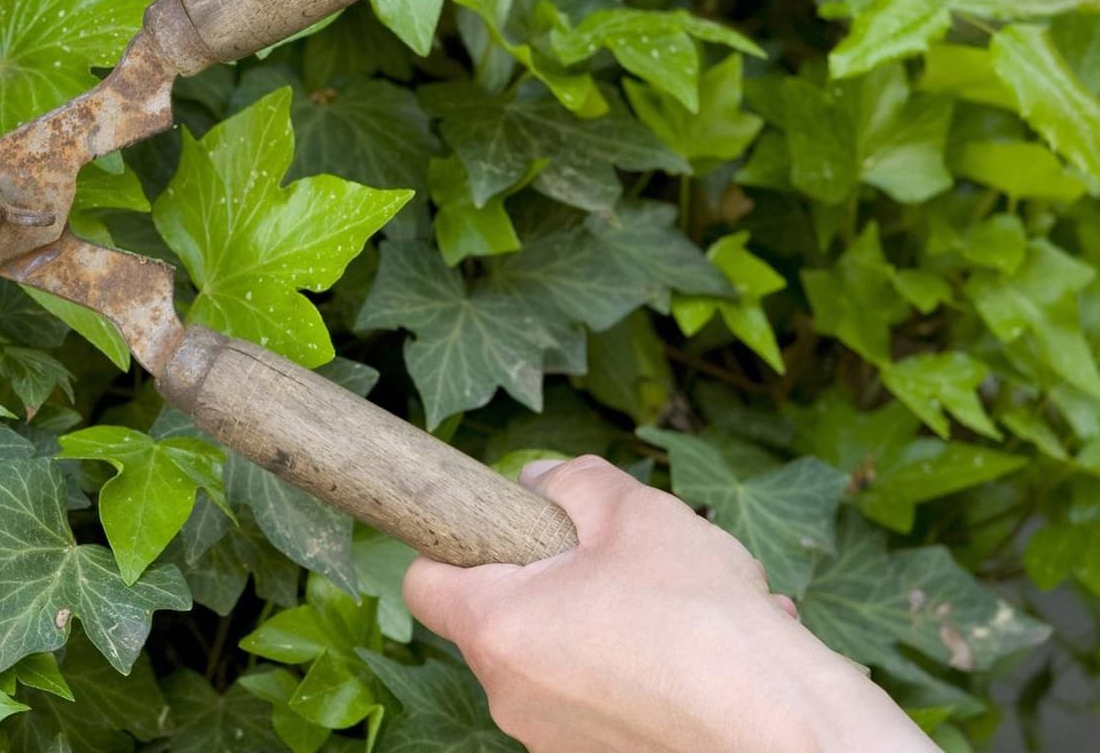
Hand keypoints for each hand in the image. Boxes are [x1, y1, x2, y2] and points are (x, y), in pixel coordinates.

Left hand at [403, 456, 938, 752]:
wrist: (784, 731)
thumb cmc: (702, 621)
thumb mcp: (637, 515)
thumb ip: (574, 485)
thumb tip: (538, 484)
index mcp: (497, 629)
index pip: (426, 581)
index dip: (457, 542)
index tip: (503, 528)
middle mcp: (510, 697)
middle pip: (507, 618)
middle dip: (559, 581)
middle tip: (625, 562)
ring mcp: (552, 741)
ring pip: (565, 659)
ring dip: (613, 624)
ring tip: (690, 608)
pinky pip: (608, 700)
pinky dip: (646, 672)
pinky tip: (713, 650)